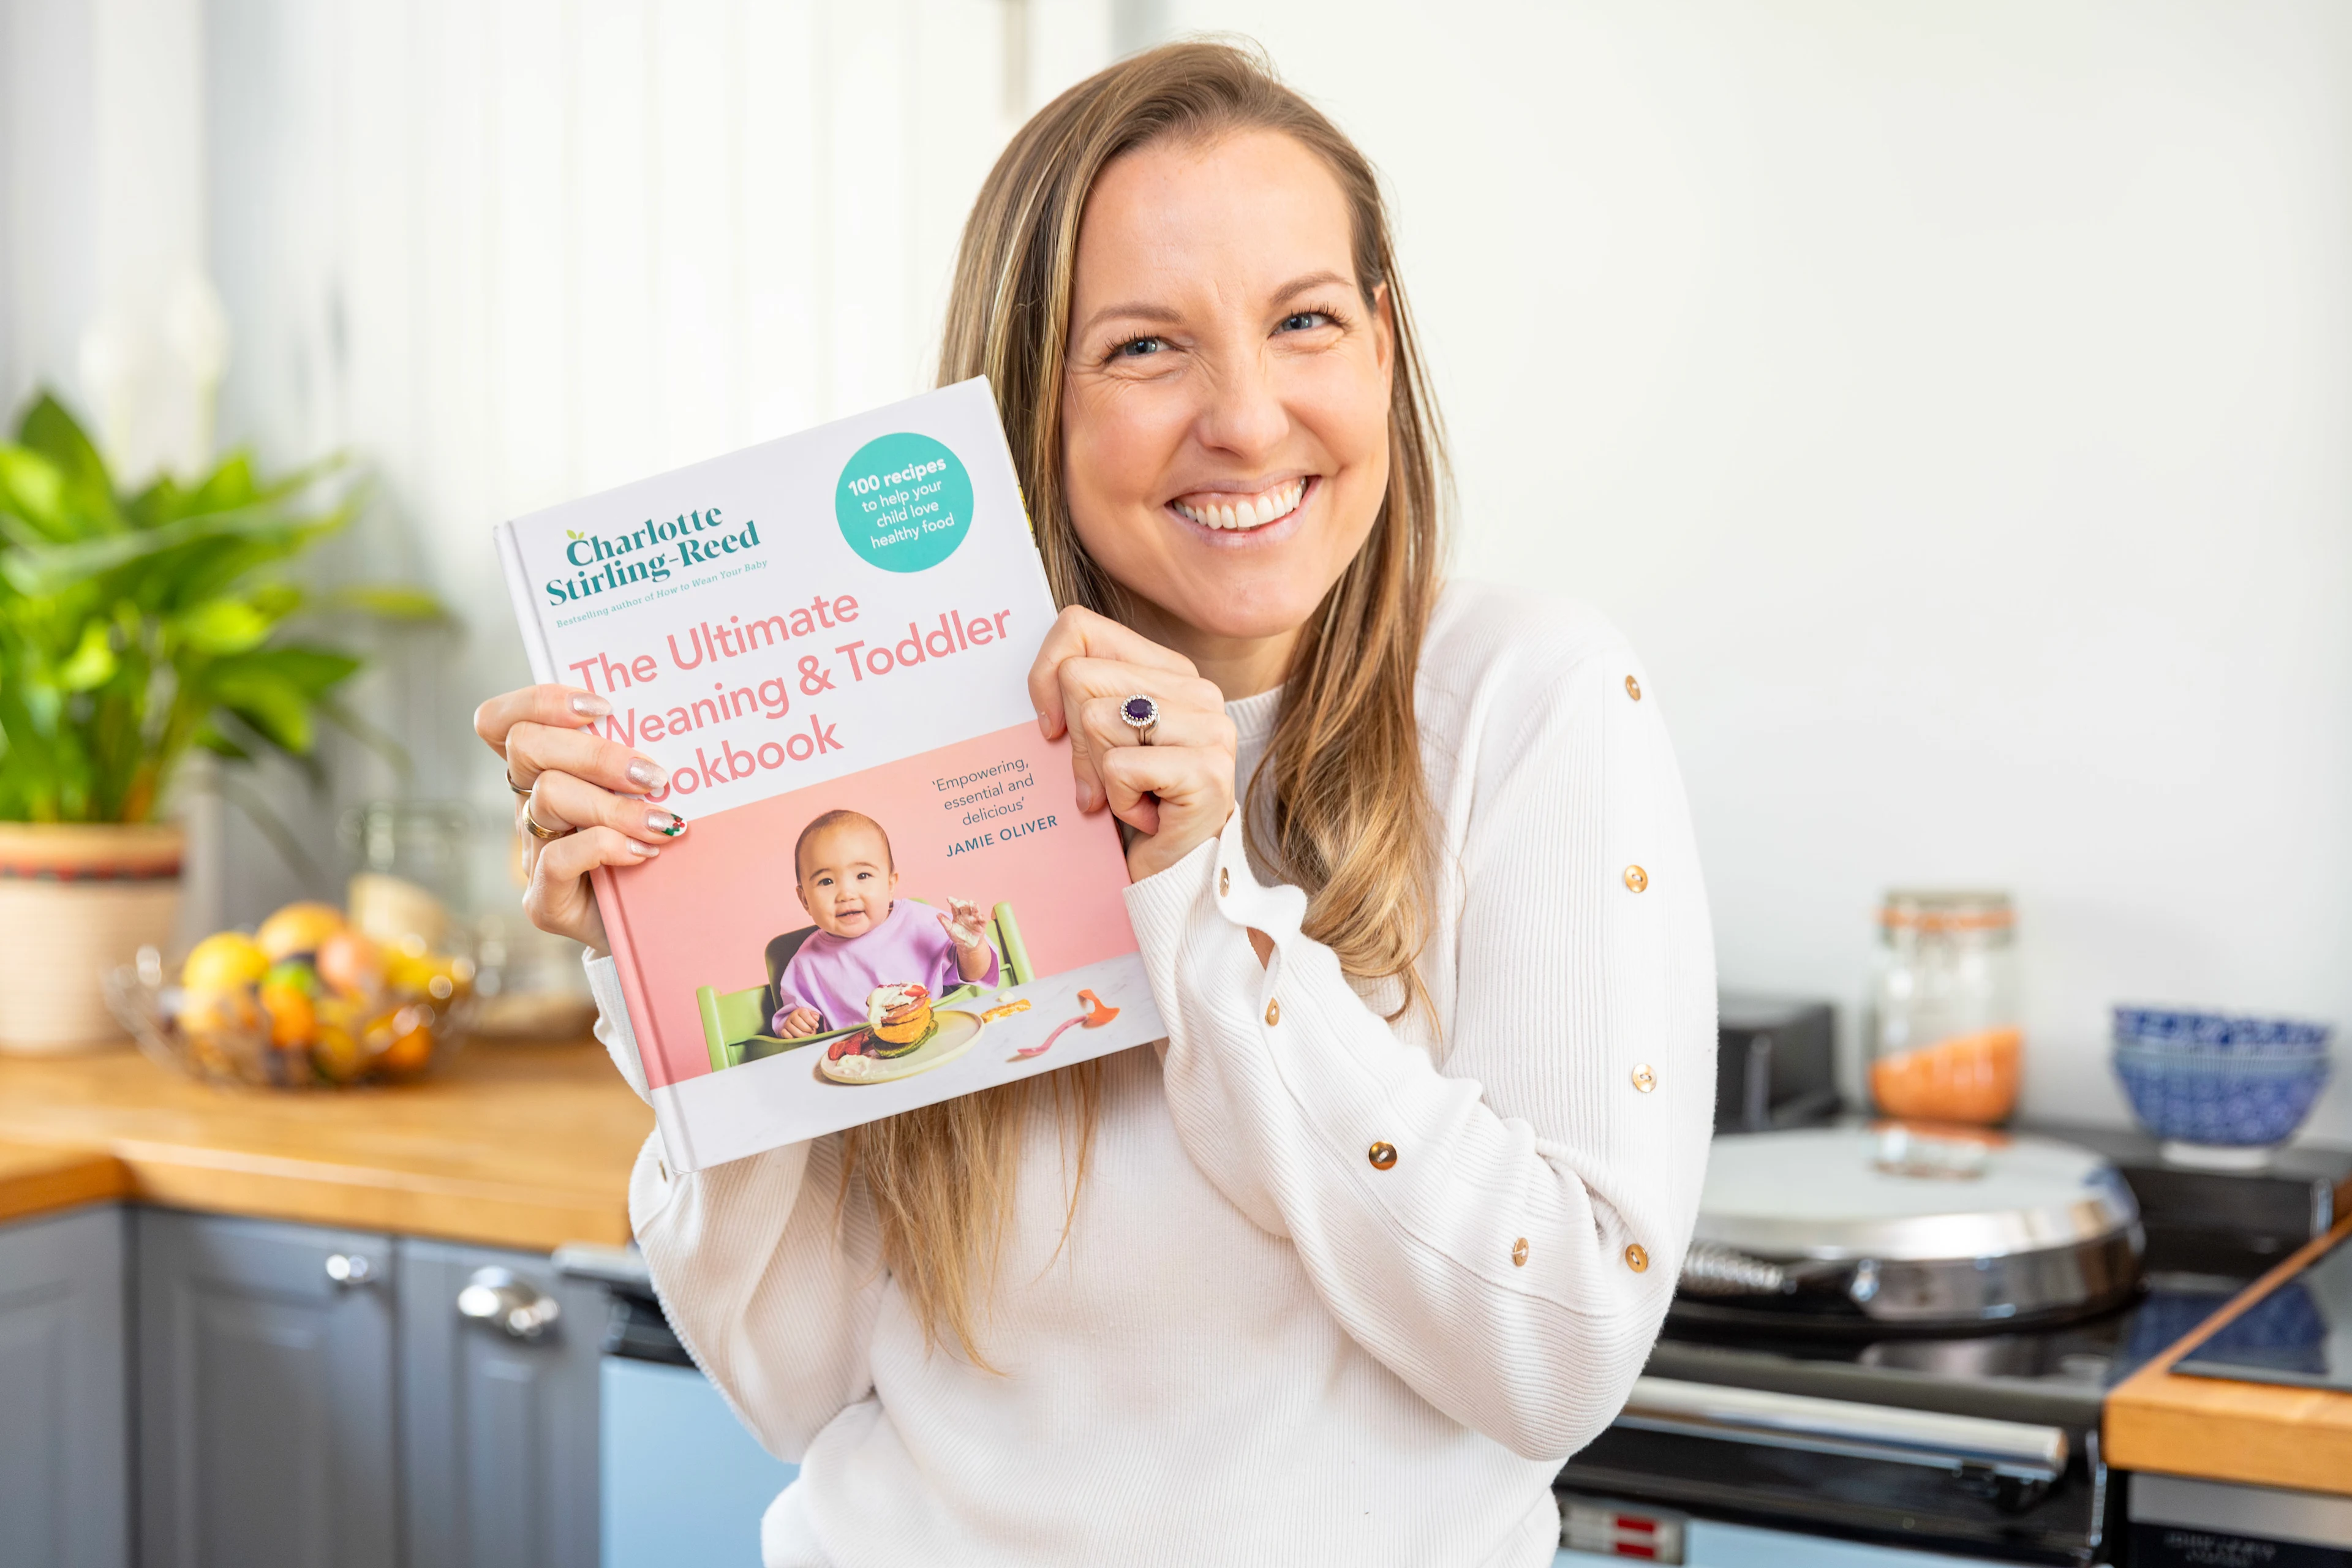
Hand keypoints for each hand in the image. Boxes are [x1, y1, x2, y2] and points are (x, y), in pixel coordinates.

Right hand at [472, 684, 684, 954]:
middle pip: (526, 746)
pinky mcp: (545, 899)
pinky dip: (605, 847)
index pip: (505, 722)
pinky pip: (559, 859)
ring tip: (662, 823)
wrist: (659, 927)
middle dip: (595, 753)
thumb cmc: (660, 850)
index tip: (602, 705)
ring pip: (548, 797)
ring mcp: (533, 852)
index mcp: (548, 772)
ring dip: (614, 806)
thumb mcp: (650, 796)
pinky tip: (642, 853)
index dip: (540, 701)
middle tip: (652, 775)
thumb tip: (678, 722)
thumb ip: (644, 761)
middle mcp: (530, 805)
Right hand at [777, 1005, 822, 1037]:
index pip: (803, 1013)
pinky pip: (785, 1034)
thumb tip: (816, 1018)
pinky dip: (791, 1037)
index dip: (811, 1020)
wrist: (798, 1025)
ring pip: (791, 1028)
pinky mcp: (783, 1031)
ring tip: (806, 1036)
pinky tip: (797, 1039)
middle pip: (797, 1021)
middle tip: (811, 1031)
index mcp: (799, 1011)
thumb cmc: (807, 1021)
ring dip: (801, 1034)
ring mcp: (787, 1024)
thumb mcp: (812, 1017)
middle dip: (806, 1028)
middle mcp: (792, 1016)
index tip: (816, 1026)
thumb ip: (815, 1016)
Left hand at [938, 897, 989, 951]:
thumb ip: (945, 922)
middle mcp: (967, 915)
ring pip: (975, 910)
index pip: (955, 907)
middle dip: (963, 903)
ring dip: (974, 906)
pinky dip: (982, 918)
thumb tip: (938, 914)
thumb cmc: (958, 937)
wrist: (967, 947)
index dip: (953, 902)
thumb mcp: (950, 930)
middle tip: (959, 903)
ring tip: (972, 903)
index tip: (949, 899)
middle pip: (965, 906)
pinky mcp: (981, 926)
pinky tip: (980, 916)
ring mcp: (974, 920)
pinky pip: (983, 920)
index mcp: (958, 915)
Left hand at [1026, 606, 1237, 881]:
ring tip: (1132, 795)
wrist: (1176, 877)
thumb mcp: (1098, 741)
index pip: (1079, 629)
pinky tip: (1149, 814)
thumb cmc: (1134, 806)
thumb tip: (1042, 692)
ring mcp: (1210, 728)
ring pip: (1096, 720)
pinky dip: (1119, 801)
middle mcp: (1199, 690)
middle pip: (1079, 678)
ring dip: (1099, 774)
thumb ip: (1079, 699)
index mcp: (1172, 671)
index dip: (1045, 676)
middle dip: (1075, 741)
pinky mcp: (1207, 770)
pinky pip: (1120, 767)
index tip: (1050, 727)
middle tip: (1106, 778)